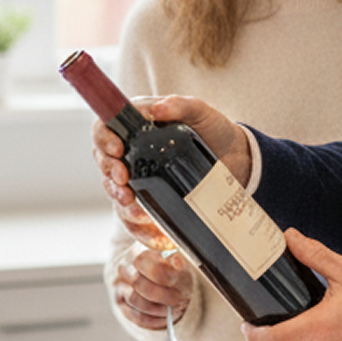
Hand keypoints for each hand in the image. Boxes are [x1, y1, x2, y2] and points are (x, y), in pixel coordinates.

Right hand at [93, 94, 252, 242]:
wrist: (237, 159)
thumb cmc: (214, 130)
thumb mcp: (199, 112)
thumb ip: (179, 105)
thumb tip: (156, 109)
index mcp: (136, 126)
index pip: (105, 130)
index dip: (104, 139)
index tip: (117, 149)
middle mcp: (132, 153)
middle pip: (104, 164)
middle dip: (110, 174)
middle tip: (123, 180)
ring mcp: (139, 179)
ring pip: (116, 194)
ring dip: (122, 203)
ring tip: (138, 209)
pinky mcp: (151, 202)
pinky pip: (135, 220)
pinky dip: (140, 229)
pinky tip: (154, 235)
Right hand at [111, 245, 195, 330]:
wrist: (164, 280)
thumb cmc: (172, 269)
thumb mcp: (178, 261)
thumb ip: (177, 260)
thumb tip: (177, 262)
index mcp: (138, 250)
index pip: (141, 260)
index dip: (160, 272)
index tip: (176, 280)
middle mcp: (125, 266)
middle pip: (137, 282)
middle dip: (162, 293)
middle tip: (178, 298)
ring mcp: (120, 285)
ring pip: (135, 300)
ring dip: (158, 307)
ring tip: (174, 308)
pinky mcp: (121, 303)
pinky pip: (135, 316)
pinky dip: (153, 319)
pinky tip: (165, 317)